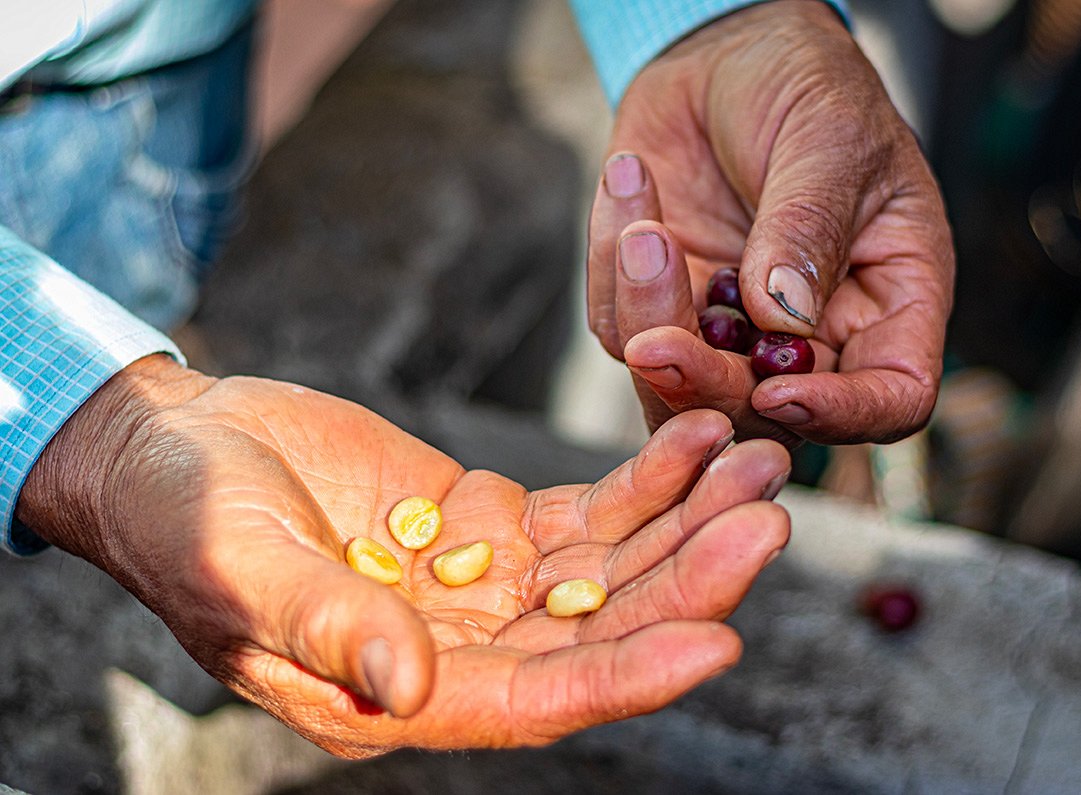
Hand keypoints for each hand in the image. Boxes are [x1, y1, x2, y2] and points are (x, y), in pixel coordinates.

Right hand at [17, 355, 791, 756]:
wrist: (173, 450)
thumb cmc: (182, 523)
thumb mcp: (240, 574)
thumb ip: (326, 627)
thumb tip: (410, 685)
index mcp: (402, 693)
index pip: (541, 700)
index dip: (631, 674)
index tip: (721, 637)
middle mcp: (462, 649)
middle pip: (603, 627)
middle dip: (689, 576)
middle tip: (767, 517)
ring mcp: (484, 582)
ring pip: (611, 565)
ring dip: (687, 517)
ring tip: (756, 460)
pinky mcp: (491, 518)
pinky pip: (587, 511)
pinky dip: (645, 479)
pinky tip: (697, 439)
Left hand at [587, 0, 954, 446]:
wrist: (724, 53)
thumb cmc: (805, 85)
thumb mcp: (829, 137)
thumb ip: (809, 227)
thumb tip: (784, 318)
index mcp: (888, 300)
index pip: (891, 397)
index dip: (840, 414)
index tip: (777, 392)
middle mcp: (813, 333)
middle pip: (767, 418)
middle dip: (706, 386)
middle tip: (659, 343)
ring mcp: (732, 327)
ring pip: (679, 387)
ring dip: (647, 318)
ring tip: (643, 227)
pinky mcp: (665, 304)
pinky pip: (620, 325)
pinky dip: (612, 267)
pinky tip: (632, 186)